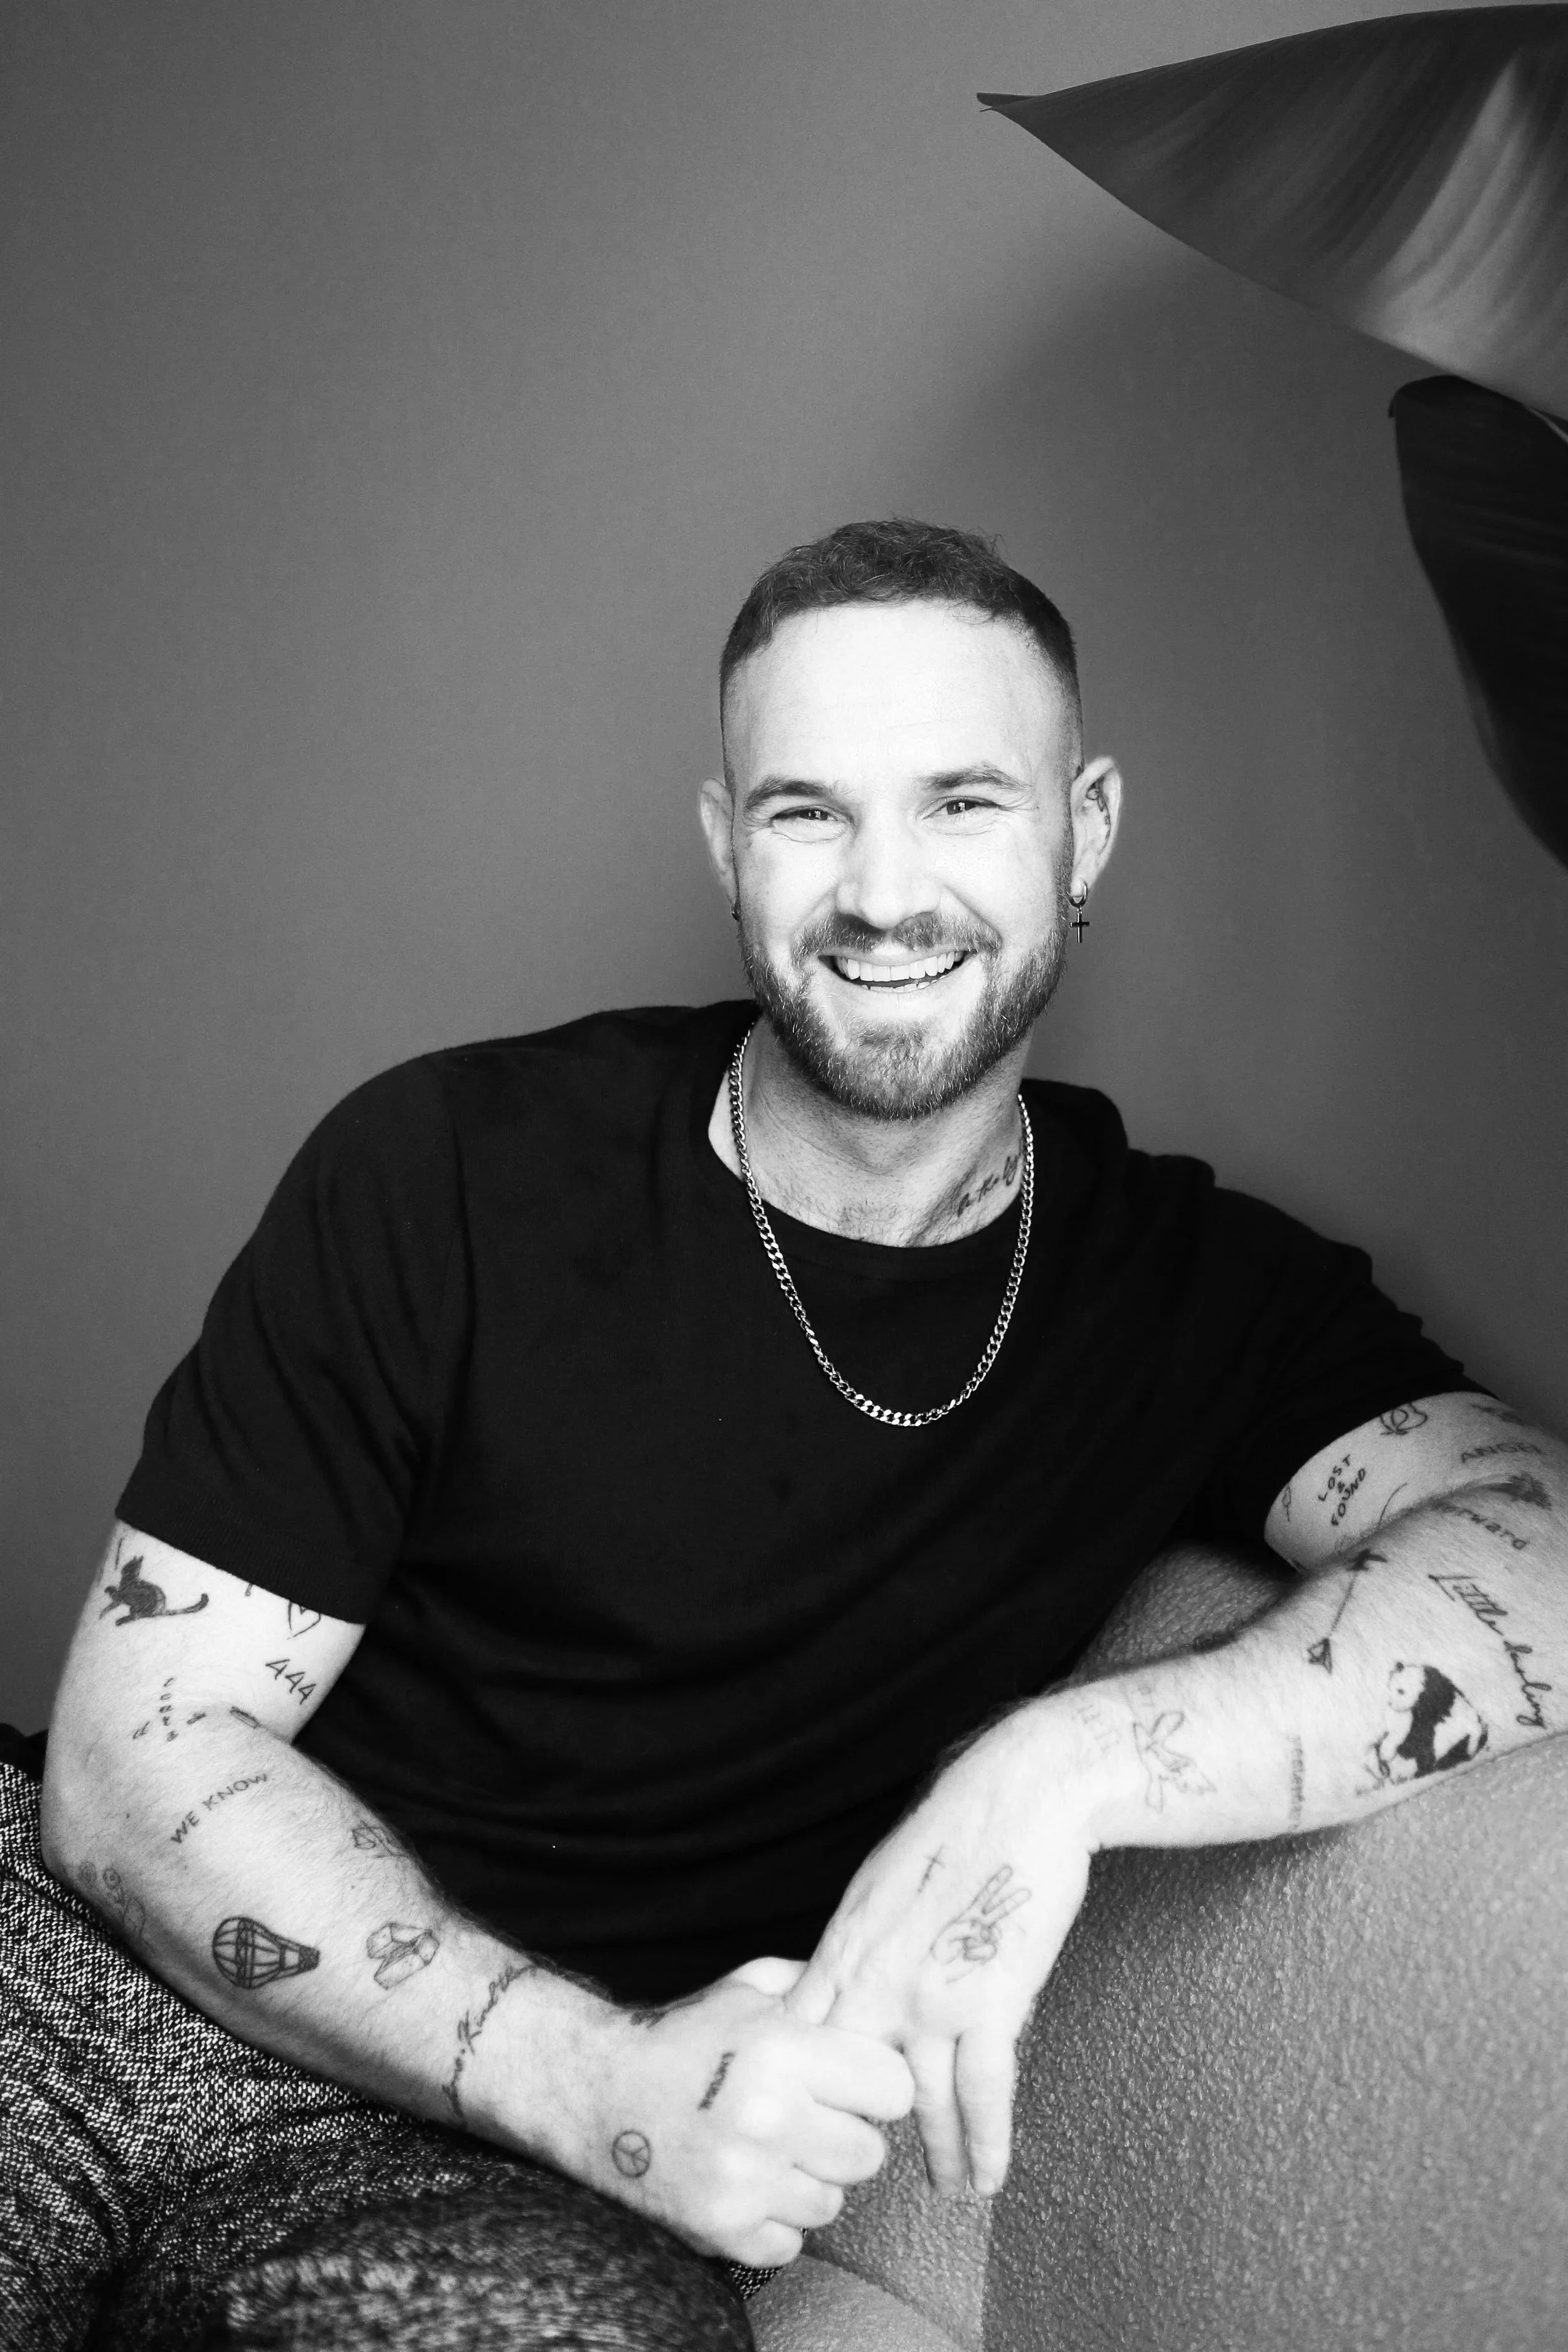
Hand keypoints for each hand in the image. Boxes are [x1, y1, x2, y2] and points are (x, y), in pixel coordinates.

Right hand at [572, 1956, 914, 2267]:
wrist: (595, 2091)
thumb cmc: (681, 2037)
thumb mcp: (748, 1987)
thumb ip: (817, 1986)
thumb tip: (877, 1994)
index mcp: (782, 2049)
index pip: (894, 2088)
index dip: (874, 2085)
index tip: (850, 2083)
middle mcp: (768, 2116)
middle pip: (869, 2153)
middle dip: (842, 2135)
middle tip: (804, 2119)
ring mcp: (744, 2180)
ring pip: (832, 2202)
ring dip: (807, 2180)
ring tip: (768, 2149)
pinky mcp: (721, 2229)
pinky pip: (791, 2243)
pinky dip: (773, 2221)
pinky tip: (747, 2183)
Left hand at [784, 1705, 1095, 2197]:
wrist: (1020, 1796)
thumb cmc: (953, 1833)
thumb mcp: (877, 1886)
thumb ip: (855, 1948)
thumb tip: (838, 1992)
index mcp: (843, 1945)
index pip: (800, 2038)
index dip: (799, 2089)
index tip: (806, 2125)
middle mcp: (875, 1978)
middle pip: (847, 2083)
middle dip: (856, 2135)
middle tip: (867, 2176)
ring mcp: (931, 1995)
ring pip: (920, 2102)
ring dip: (936, 2155)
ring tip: (946, 2190)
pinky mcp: (990, 2002)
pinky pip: (983, 2094)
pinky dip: (987, 2144)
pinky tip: (989, 2177)